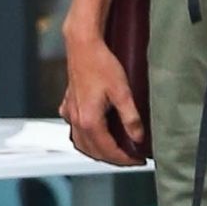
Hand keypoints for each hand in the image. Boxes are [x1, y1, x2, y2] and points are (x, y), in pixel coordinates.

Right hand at [59, 27, 145, 166]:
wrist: (83, 45)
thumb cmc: (101, 64)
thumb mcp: (123, 92)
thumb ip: (131, 118)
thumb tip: (138, 137)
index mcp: (89, 121)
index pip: (108, 151)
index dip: (125, 159)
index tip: (138, 160)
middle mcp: (76, 120)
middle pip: (93, 151)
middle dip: (113, 158)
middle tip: (130, 157)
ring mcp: (70, 113)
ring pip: (81, 143)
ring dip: (97, 151)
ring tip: (115, 149)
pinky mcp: (68, 104)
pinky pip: (74, 129)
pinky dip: (85, 136)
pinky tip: (95, 131)